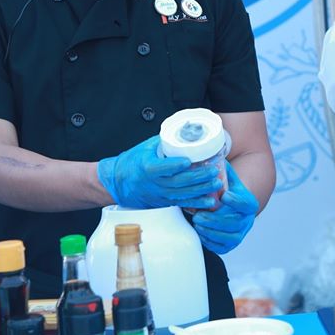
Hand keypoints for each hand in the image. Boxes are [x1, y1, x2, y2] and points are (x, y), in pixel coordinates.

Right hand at [97, 135, 222, 209]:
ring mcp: (159, 195)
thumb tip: (186, 131)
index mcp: (148, 168)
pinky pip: (182, 204)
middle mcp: (154, 184)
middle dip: (198, 177)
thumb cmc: (132, 161)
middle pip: (178, 182)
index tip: (189, 161)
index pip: (163, 168)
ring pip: (183, 195)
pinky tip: (209, 201)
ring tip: (216, 185)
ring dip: (201, 191)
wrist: (118, 182)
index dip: (176, 165)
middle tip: (213, 171)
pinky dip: (197, 204)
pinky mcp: (164, 202)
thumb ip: (165, 141)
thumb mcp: (146, 147)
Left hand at [192, 163, 258, 254]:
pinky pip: (223, 247)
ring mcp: (240, 233)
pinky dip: (211, 242)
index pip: (245, 203)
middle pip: (235, 223)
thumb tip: (209, 154)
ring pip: (229, 237)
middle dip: (216, 220)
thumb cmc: (226, 189)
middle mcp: (247, 220)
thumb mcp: (227, 177)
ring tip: (197, 223)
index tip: (224, 196)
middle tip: (199, 216)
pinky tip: (200, 233)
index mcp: (249, 203)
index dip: (236, 201)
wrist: (232, 206)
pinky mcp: (231, 244)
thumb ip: (222, 169)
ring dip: (212, 231)